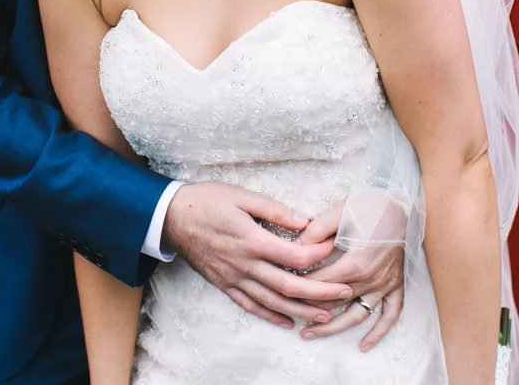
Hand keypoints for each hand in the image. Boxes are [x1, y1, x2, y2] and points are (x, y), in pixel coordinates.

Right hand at [162, 182, 354, 328]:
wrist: (172, 218)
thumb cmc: (207, 201)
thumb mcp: (241, 196)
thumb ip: (274, 209)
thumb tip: (304, 221)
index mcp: (251, 240)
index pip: (294, 255)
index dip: (318, 254)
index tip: (335, 248)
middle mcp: (244, 264)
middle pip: (289, 286)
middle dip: (320, 292)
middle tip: (346, 292)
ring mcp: (234, 278)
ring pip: (272, 302)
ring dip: (301, 311)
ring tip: (325, 316)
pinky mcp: (225, 285)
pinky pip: (250, 306)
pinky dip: (271, 317)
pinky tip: (288, 322)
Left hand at [295, 200, 406, 349]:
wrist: (405, 204)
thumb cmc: (373, 205)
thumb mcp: (342, 212)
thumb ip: (317, 230)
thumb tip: (295, 246)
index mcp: (356, 263)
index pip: (320, 283)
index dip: (298, 286)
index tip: (281, 287)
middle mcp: (371, 280)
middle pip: (333, 302)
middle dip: (307, 309)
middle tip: (285, 313)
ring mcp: (385, 285)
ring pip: (356, 315)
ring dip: (332, 328)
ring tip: (309, 334)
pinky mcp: (396, 285)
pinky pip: (389, 315)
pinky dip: (378, 333)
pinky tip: (364, 345)